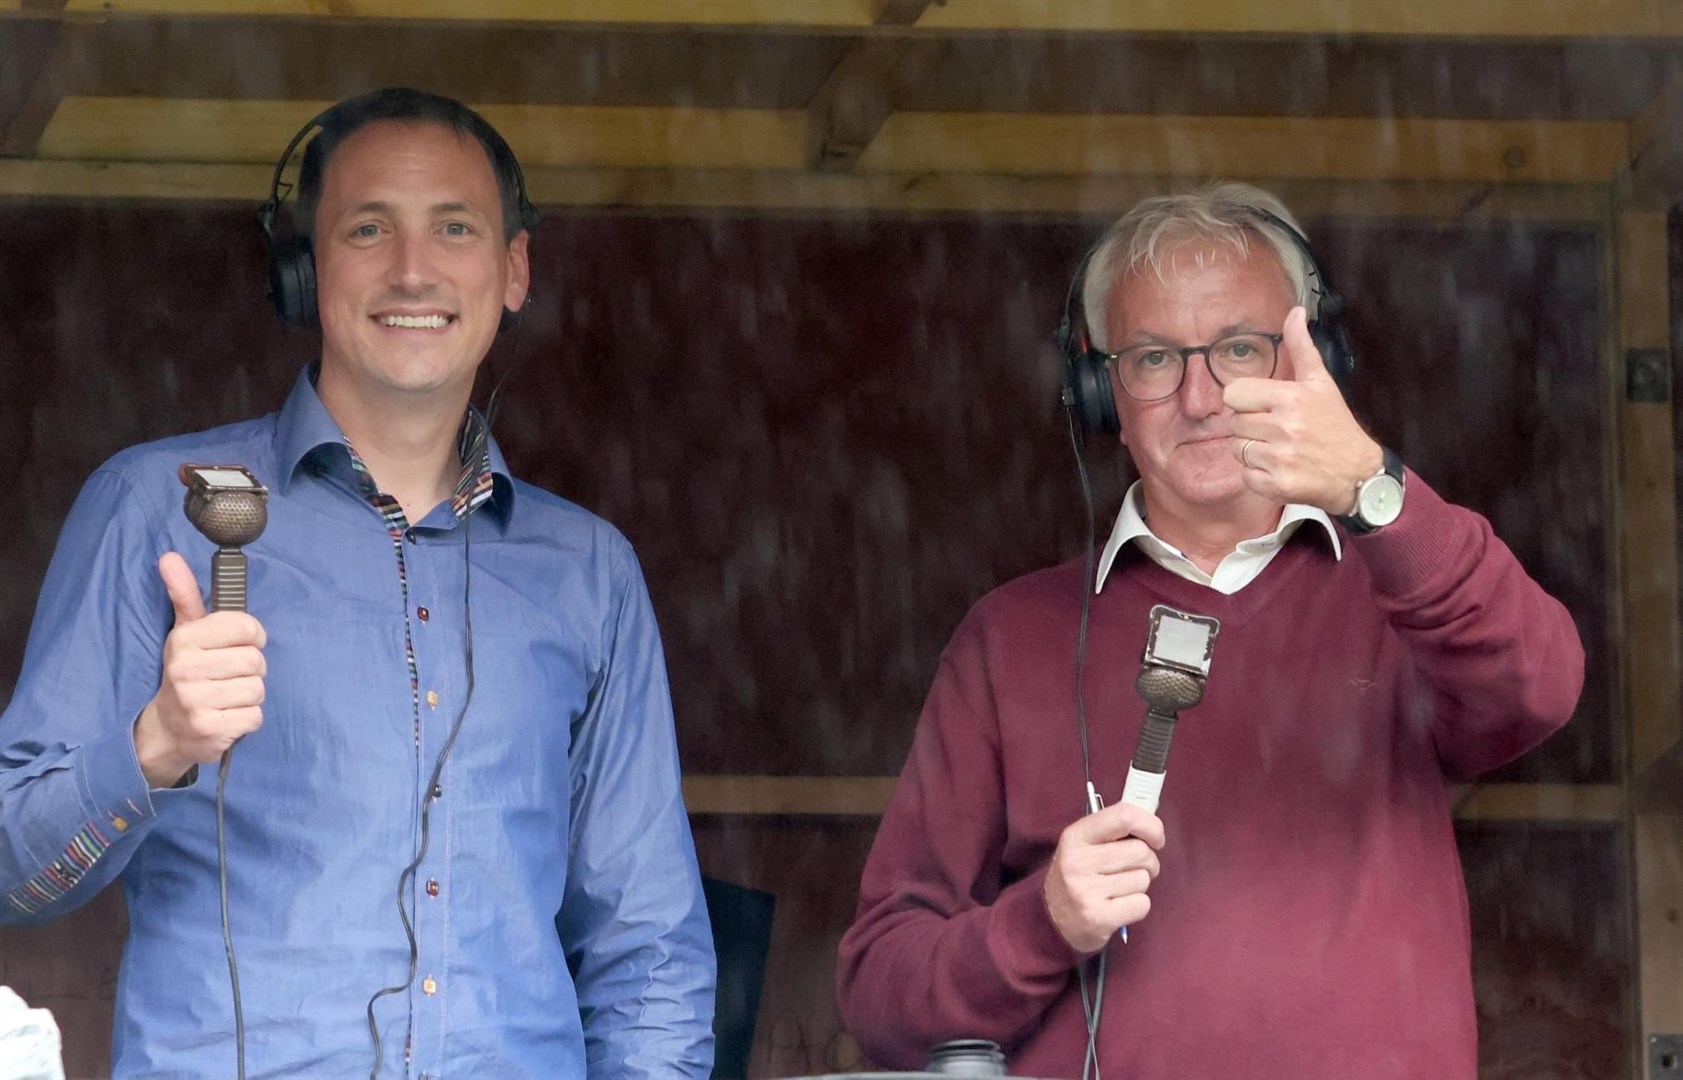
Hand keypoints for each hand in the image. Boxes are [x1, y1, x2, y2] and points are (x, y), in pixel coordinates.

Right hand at [132, 552, 267, 787]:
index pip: (245, 627)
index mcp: (185, 640)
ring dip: (249, 694)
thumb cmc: (187, 672)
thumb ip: (184, 594)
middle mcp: (186, 670)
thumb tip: (169, 557)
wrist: (166, 729)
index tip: (242, 642)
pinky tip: (226, 715)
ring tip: (226, 695)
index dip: (252, 635)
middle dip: (251, 668)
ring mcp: (196, 702)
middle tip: (229, 674)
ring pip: (257, 689)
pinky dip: (247, 717)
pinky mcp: (211, 730)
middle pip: (256, 661)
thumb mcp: (184, 632)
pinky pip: (254, 716)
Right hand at [1043, 800, 1164, 953]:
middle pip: (1140, 851)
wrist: (1052, 920)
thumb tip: (1151, 815)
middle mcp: (1077, 861)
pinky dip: (1137, 906)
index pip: (1124, 816)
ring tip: (1118, 889)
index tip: (1156, 837)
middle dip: (1147, 862)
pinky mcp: (1098, 918)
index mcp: (1076, 836)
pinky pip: (1142, 904)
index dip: (1150, 825)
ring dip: (1139, 885)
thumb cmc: (1079, 877)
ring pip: (1143, 879)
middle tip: (1133, 869)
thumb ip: (1114, 828)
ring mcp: (1086, 891)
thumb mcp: (1085, 844)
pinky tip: (1119, 906)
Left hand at [1223, 306, 1381, 514]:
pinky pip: (1245, 476)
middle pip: (1234, 423)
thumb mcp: (1321, 382)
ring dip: (1253, 451)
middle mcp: (1284, 427)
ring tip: (1280, 449)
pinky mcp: (1278, 485)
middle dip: (1250, 426)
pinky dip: (1258, 476)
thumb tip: (1295, 311)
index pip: (1233, 394)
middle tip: (1277, 430)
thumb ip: (1301, 347)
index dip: (1244, 401)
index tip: (1262, 406)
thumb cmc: (1336, 425)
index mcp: (1291, 398)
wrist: (1359, 473)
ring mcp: (1280, 458)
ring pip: (1237, 450)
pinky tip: (1280, 468)